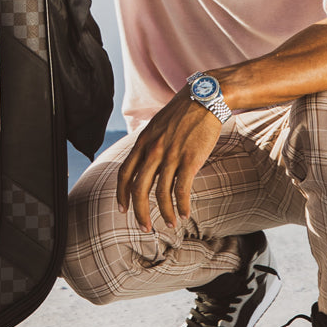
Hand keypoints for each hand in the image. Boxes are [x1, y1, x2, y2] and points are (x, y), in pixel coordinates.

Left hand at [116, 88, 222, 231]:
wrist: (205, 98)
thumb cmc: (182, 113)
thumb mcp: (156, 126)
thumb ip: (148, 144)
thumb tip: (144, 164)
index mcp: (142, 142)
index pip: (124, 174)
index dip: (121, 195)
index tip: (123, 209)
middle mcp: (153, 150)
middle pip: (138, 189)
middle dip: (140, 213)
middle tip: (144, 228)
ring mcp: (171, 156)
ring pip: (161, 194)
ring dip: (164, 213)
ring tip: (170, 224)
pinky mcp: (190, 160)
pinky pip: (182, 190)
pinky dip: (182, 206)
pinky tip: (184, 214)